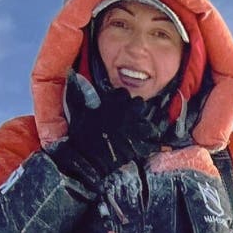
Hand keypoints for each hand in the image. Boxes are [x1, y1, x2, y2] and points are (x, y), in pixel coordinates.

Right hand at [45, 73, 162, 185]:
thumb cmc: (81, 136)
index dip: (122, 99)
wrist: (87, 159)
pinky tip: (161, 147)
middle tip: (131, 118)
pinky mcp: (139, 146)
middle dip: (136, 110)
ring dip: (146, 127)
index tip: (119, 105)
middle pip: (140, 105)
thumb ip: (78, 93)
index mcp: (113, 104)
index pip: (124, 94)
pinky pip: (154, 144)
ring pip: (149, 123)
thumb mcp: (77, 111)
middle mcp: (127, 114)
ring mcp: (135, 130)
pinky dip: (158, 146)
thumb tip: (71, 73)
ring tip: (142, 132)